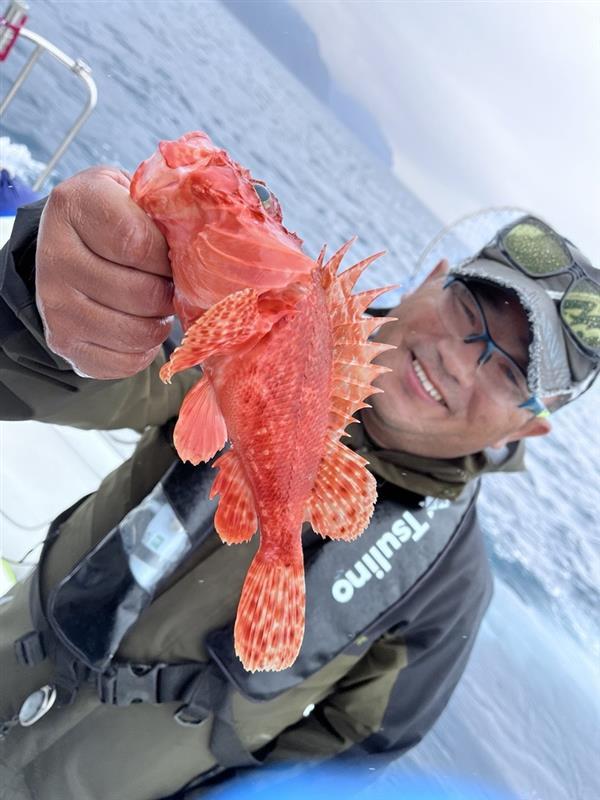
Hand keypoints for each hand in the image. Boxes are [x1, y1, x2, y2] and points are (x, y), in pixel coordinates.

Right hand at [36, 166, 174, 378]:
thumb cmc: (119, 219)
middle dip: (169, 293)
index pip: (137, 243)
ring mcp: (54, 305)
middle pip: (141, 293)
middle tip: (171, 285)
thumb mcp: (135, 198)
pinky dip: (145, 350)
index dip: (168, 257)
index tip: (173, 256)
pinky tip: (140, 326)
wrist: (71, 248)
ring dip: (160, 323)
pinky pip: (125, 361)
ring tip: (158, 305)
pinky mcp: (63, 343)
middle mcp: (55, 256)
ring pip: (137, 332)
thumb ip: (165, 213)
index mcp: (74, 205)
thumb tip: (204, 248)